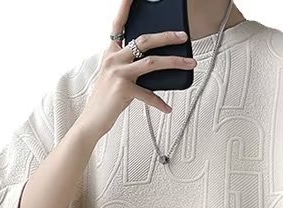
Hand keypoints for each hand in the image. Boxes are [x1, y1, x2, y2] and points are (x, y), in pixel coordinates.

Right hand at [77, 1, 197, 138]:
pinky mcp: (123, 89)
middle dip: (167, 36)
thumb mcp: (116, 76)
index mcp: (111, 52)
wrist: (92, 120)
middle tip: (183, 35)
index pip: (118, 23)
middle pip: (144, 40)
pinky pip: (148, 94)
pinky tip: (168, 107)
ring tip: (190, 63)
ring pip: (152, 62)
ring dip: (174, 61)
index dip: (125, 7)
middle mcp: (113, 58)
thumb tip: (157, 64)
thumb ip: (131, 65)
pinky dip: (159, 102)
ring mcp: (118, 73)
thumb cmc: (106, 99)